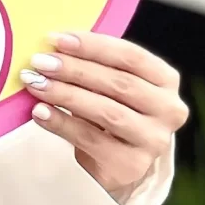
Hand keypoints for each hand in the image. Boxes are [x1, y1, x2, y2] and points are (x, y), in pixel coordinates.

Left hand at [21, 32, 186, 202]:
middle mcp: (168, 110)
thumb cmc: (112, 110)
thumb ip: (94, 65)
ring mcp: (153, 140)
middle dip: (75, 69)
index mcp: (166, 80)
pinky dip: (62, 123)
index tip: (57, 39)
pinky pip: (91, 139)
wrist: (118, 161)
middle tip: (41, 62)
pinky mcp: (131, 165)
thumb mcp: (112, 85)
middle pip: (119, 83)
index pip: (131, 56)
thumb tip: (52, 47)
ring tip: (36, 84)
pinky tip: (40, 112)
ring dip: (66, 94)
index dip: (93, 46)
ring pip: (107, 112)